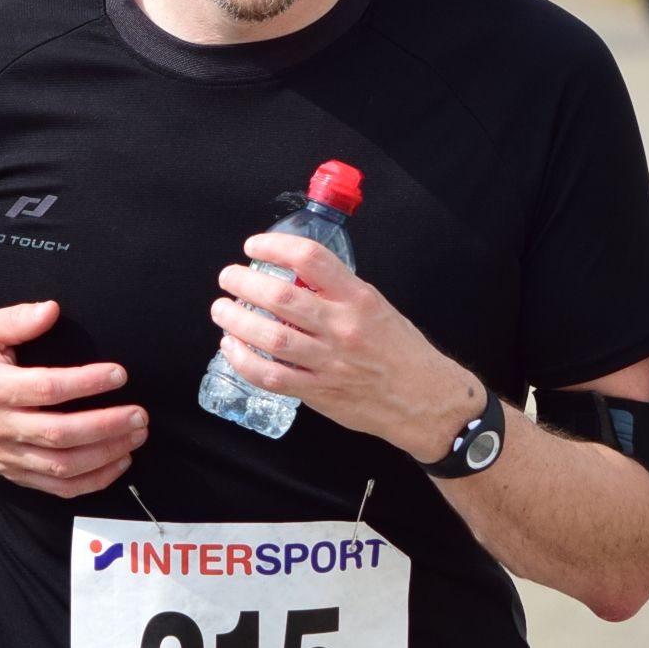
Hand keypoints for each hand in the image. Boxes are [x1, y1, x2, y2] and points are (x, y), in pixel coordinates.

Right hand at [0, 299, 143, 500]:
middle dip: (106, 426)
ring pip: (62, 467)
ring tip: (136, 436)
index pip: (46, 389)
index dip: (86, 383)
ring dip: (105, 455)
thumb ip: (15, 319)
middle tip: (139, 415)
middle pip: (59, 435)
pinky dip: (92, 481)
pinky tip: (119, 463)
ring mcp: (8, 455)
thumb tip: (52, 310)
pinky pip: (57, 488)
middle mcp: (0, 427)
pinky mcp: (14, 474)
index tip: (118, 374)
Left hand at [211, 233, 480, 458]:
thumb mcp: (377, 307)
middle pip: (281, 296)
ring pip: (270, 336)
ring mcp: (330, 361)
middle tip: (229, 278)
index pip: (311, 258)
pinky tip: (231, 348)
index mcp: (359, 298)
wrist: (426, 400)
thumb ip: (338, 293)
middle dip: (244, 283)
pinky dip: (244, 360)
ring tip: (222, 309)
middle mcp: (343, 326)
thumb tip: (293, 277)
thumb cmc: (403, 353)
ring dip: (236, 320)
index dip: (274, 246)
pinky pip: (271, 375)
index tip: (254, 247)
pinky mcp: (319, 391)